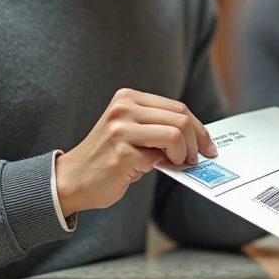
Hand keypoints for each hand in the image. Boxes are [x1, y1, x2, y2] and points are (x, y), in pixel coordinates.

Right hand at [55, 89, 216, 215]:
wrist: (71, 180)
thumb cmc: (107, 158)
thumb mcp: (131, 131)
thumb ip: (158, 127)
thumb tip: (196, 138)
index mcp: (128, 98)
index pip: (177, 107)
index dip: (198, 127)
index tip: (207, 145)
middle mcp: (123, 109)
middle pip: (180, 117)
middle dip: (196, 141)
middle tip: (196, 158)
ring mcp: (121, 130)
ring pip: (175, 134)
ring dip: (184, 153)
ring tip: (179, 163)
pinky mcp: (122, 153)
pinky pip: (159, 157)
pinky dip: (166, 165)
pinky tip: (158, 168)